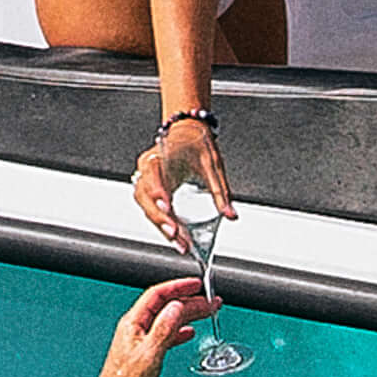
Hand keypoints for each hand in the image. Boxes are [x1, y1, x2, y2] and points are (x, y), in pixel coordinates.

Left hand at [98, 274, 208, 376]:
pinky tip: (189, 333)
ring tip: (207, 312)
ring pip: (168, 320)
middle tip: (210, 301)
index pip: (157, 294)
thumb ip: (164, 328)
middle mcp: (136, 329)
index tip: (196, 285)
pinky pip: (166, 336)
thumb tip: (176, 306)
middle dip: (189, 301)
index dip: (178, 287)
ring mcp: (141, 341)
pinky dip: (180, 332)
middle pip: (166, 307)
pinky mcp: (147, 355)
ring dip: (188, 315)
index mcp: (133, 323)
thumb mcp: (150, 353)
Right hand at [132, 109, 228, 243]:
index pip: (153, 174)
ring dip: (162, 227)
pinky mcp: (150, 190)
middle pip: (146, 197)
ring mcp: (146, 180)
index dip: (157, 192)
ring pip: (147, 207)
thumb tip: (231, 214)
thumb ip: (220, 191)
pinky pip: (151, 210)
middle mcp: (148, 168)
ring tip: (180, 243)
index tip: (168, 208)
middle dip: (161, 219)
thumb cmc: (196, 143)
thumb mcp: (212, 165)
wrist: (187, 132)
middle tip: (177, 235)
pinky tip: (176, 237)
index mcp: (160, 155)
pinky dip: (163, 224)